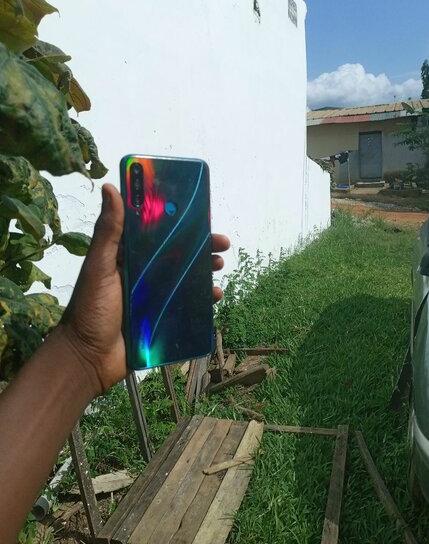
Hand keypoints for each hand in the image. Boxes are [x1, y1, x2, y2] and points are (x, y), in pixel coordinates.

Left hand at [59, 184, 229, 395]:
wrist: (89, 358)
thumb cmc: (90, 308)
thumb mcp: (100, 266)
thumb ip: (108, 231)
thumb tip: (110, 188)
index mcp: (128, 257)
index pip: (157, 232)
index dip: (179, 222)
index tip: (200, 214)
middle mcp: (144, 273)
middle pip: (178, 253)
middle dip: (201, 247)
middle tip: (221, 243)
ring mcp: (155, 296)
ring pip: (186, 277)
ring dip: (206, 270)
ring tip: (220, 267)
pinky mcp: (163, 318)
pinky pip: (188, 304)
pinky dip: (204, 298)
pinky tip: (215, 295)